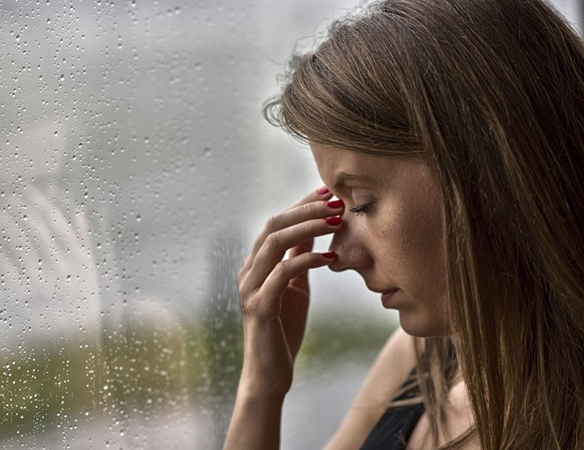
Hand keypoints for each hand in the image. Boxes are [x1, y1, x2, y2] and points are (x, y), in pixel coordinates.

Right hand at [237, 186, 343, 396]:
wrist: (269, 373)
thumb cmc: (284, 330)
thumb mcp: (295, 287)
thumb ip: (298, 259)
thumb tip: (313, 229)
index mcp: (255, 264)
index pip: (277, 223)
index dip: (301, 204)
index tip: (328, 191)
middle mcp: (247, 271)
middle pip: (273, 226)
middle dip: (306, 210)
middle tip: (336, 203)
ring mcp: (249, 288)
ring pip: (274, 243)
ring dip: (308, 228)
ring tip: (336, 222)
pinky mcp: (258, 307)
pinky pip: (282, 274)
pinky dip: (307, 260)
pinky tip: (331, 258)